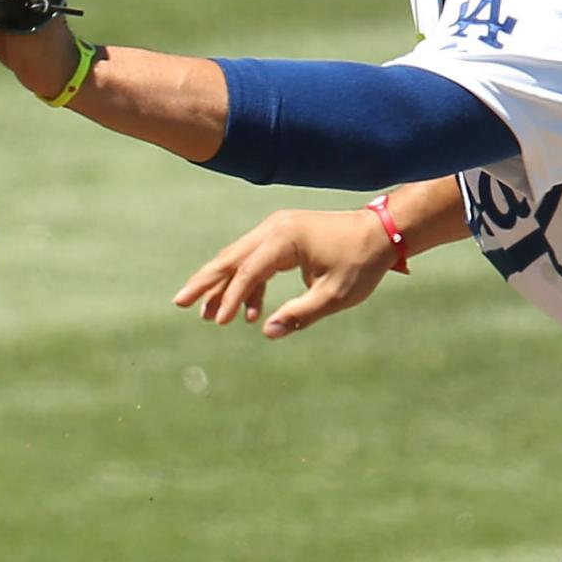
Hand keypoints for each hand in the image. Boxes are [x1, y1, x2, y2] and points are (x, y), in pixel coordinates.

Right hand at [173, 208, 398, 339]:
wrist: (381, 233)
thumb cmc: (361, 263)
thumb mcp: (334, 296)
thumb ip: (300, 316)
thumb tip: (266, 332)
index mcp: (285, 238)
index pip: (248, 271)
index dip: (231, 298)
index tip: (220, 322)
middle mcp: (275, 228)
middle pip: (231, 258)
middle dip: (205, 282)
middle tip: (179, 302)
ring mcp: (277, 229)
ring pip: (239, 259)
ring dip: (223, 286)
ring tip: (206, 315)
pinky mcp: (282, 236)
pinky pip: (256, 261)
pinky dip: (248, 284)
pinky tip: (248, 313)